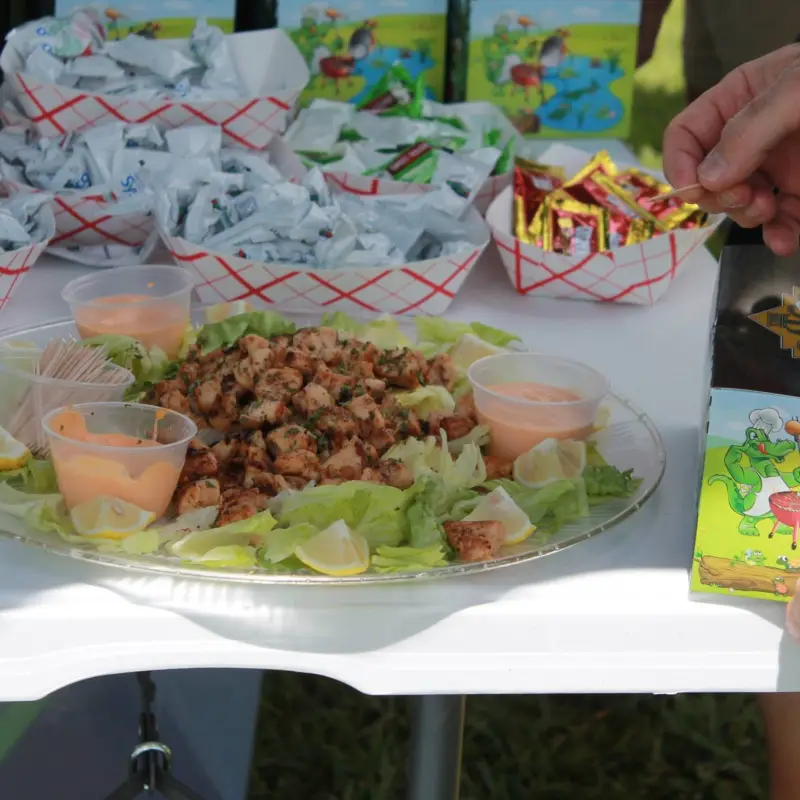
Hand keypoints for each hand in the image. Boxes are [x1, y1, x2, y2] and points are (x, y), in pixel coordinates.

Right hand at [663, 45, 799, 255]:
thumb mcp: (797, 91)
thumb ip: (749, 131)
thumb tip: (709, 179)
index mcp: (741, 100)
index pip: (686, 134)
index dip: (680, 163)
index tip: (697, 188)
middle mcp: (753, 137)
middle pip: (707, 177)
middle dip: (720, 195)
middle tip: (746, 197)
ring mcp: (778, 167)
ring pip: (738, 205)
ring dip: (747, 216)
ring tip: (770, 210)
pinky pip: (777, 224)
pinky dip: (777, 236)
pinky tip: (784, 239)